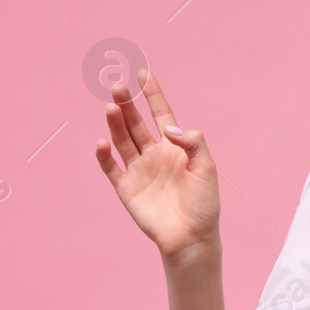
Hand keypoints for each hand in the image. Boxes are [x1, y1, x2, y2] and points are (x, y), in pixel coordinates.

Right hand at [94, 68, 221, 261]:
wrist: (192, 237)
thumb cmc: (204, 203)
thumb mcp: (207, 168)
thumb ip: (193, 143)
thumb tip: (169, 128)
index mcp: (175, 147)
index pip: (161, 113)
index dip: (152, 93)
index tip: (143, 72)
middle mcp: (154, 154)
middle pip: (136, 123)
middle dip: (127, 104)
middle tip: (118, 87)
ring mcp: (138, 170)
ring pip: (122, 140)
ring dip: (115, 124)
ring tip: (112, 107)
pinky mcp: (126, 188)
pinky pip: (110, 167)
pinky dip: (104, 155)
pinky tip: (102, 142)